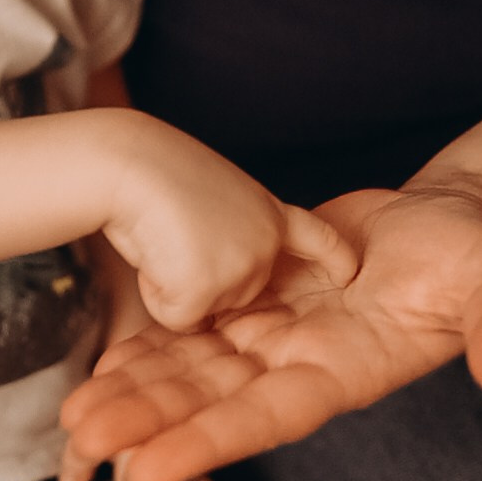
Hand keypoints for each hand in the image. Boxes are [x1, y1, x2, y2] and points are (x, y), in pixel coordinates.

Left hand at [63, 183, 481, 480]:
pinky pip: (194, 328)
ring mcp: (274, 336)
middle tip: (79, 447)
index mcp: (345, 374)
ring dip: (133, 392)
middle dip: (145, 424)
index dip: (205, 442)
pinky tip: (99, 365)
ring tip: (71, 418)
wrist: (448, 223)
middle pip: (210, 402)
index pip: (266, 418)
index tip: (145, 469)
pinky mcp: (257, 301)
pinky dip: (148, 346)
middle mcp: (298, 365)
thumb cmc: (477, 260)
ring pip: (191, 370)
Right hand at [101, 111, 355, 330]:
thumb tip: (211, 286)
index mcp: (269, 212)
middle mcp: (267, 243)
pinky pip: (179, 317)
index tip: (352, 272)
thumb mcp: (211, 196)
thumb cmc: (154, 172)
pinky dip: (158, 295)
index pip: (317, 238)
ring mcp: (243, 268)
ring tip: (162, 237)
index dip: (335, 257)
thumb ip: (228, 234)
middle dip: (200, 278)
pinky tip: (154, 254)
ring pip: (204, 309)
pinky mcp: (211, 290)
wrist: (129, 163)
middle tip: (173, 233)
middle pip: (237, 294)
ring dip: (175, 284)